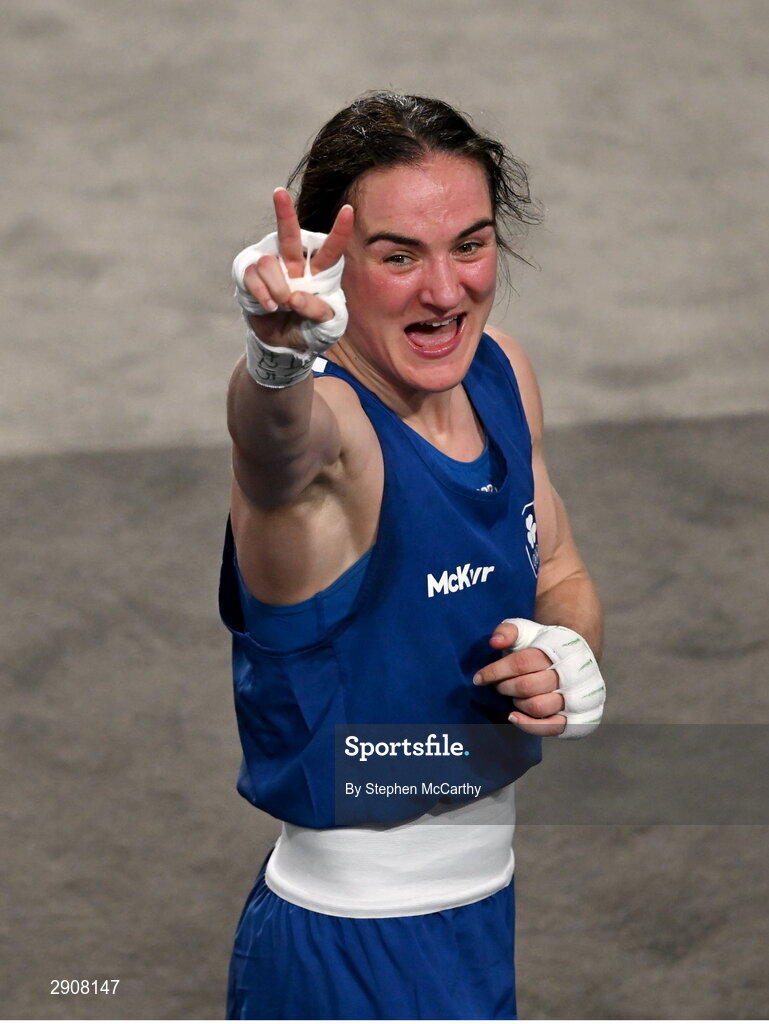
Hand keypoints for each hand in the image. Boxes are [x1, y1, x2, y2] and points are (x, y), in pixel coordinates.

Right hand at [240, 188, 353, 348]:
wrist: (280, 344)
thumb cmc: (307, 330)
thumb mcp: (324, 328)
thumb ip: (319, 312)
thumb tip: (296, 297)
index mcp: (319, 271)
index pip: (331, 250)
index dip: (339, 231)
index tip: (348, 210)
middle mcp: (294, 262)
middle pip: (290, 235)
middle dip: (284, 213)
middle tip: (279, 192)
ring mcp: (271, 266)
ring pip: (269, 263)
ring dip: (277, 288)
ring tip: (282, 305)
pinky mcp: (250, 274)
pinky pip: (253, 276)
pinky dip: (262, 295)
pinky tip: (269, 306)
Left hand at [473, 618, 566, 735]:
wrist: (577, 656)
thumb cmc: (544, 645)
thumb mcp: (526, 630)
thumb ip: (508, 631)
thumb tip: (495, 642)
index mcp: (556, 651)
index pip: (520, 663)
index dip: (495, 671)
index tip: (479, 678)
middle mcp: (568, 675)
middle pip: (526, 686)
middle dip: (505, 687)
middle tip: (499, 685)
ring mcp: (574, 698)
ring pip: (537, 707)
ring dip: (517, 703)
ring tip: (513, 696)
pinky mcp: (577, 717)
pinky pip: (552, 727)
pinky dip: (530, 725)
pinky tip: (513, 717)